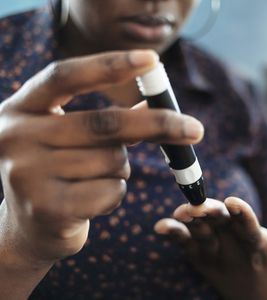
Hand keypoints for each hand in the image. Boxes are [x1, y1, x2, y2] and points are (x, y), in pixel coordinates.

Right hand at [0, 50, 203, 298]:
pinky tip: (91, 202)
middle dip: (158, 125)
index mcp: (21, 108)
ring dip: (121, 169)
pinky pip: (111, 192)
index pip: (66, 76)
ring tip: (94, 179)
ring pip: (113, 161)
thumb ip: (108, 118)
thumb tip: (156, 100)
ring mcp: (27, 173)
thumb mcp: (72, 137)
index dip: (110, 65)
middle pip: (104, 123)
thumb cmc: (59, 173)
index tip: (153, 60)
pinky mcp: (47, 208)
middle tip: (196, 129)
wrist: (28, 228)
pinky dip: (115, 194)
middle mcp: (16, 136)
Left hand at [155, 188, 266, 299]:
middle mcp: (234, 252)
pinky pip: (184, 246)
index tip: (234, 202)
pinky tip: (159, 227)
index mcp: (258, 247)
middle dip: (211, 215)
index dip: (243, 217)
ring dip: (190, 225)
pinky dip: (173, 236)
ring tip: (180, 214)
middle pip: (221, 229)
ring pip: (200, 237)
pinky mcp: (200, 260)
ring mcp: (215, 257)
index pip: (250, 229)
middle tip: (201, 205)